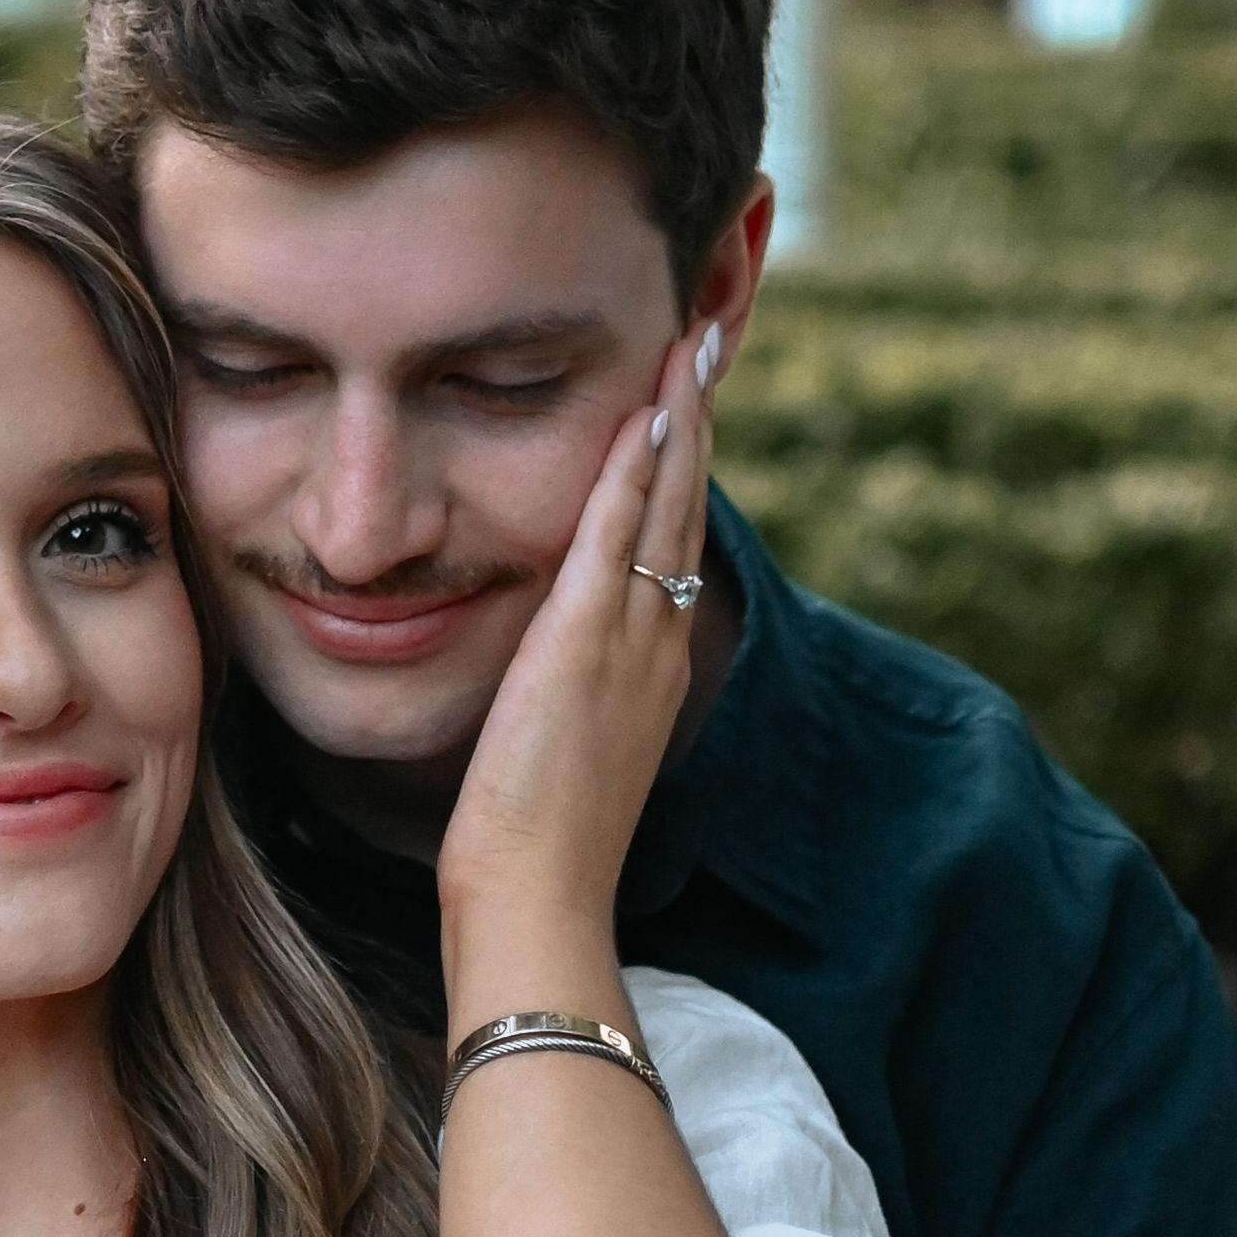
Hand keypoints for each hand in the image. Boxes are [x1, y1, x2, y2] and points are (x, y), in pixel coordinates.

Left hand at [433, 322, 714, 951]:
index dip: (681, 472)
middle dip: (695, 421)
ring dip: (679, 422)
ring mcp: (629, 644)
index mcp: (648, 670)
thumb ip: (557, 700)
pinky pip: (618, 541)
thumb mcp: (553, 753)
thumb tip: (538, 675)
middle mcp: (655, 646)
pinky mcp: (586, 648)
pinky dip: (638, 475)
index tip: (684, 404)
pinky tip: (646, 416)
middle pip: (686, 510)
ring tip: (690, 345)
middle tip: (706, 338)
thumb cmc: (530, 850)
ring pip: (666, 510)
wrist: (537, 898)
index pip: (670, 547)